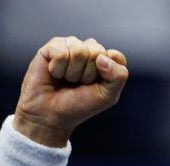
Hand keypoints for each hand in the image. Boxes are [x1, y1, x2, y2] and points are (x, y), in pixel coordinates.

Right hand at [13, 36, 129, 146]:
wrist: (50, 115)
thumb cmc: (79, 105)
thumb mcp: (107, 96)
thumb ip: (118, 76)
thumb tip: (102, 57)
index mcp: (105, 61)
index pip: (116, 56)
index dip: (107, 73)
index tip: (96, 86)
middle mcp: (88, 50)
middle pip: (97, 52)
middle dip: (88, 74)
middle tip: (78, 84)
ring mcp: (70, 46)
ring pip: (79, 51)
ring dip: (72, 72)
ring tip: (66, 80)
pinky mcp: (52, 47)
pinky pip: (61, 53)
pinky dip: (58, 69)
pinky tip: (54, 74)